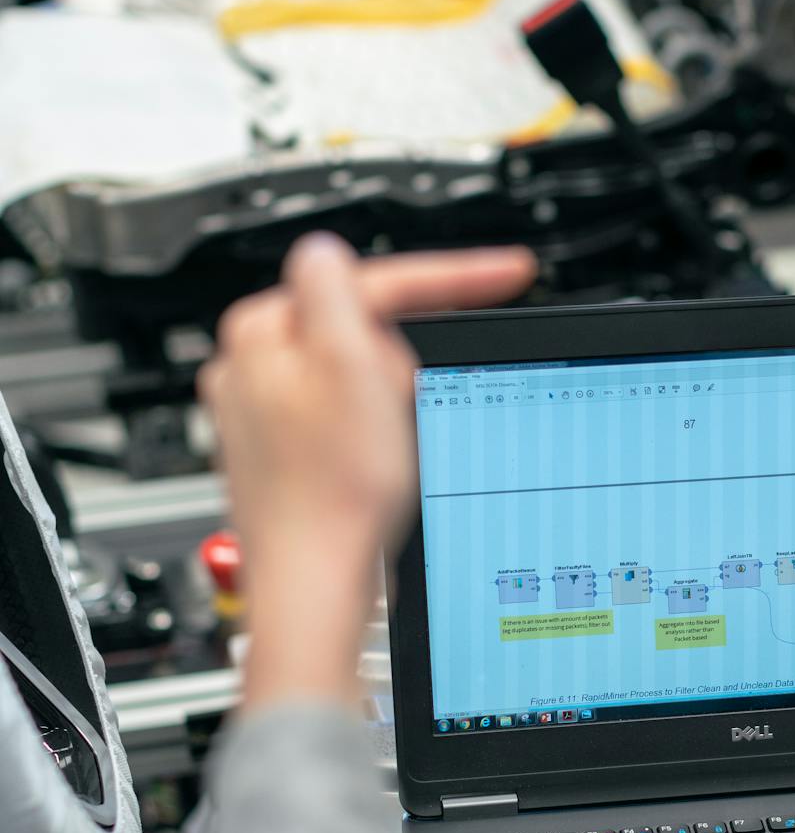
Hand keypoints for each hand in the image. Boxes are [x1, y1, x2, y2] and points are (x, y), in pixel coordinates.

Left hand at [200, 233, 535, 709]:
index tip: (507, 274)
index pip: (372, 282)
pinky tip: (372, 470)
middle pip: (364, 331)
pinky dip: (372, 437)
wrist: (316, 582)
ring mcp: (263, 416)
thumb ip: (334, 286)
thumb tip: (328, 250)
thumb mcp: (349, 363)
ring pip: (359, 378)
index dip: (451, 277)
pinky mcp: (283, 457)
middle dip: (401, 361)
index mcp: (263, 331)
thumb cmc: (334, 489)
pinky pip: (348, 421)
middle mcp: (249, 369)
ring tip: (386, 450)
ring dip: (389, 403)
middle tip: (408, 406)